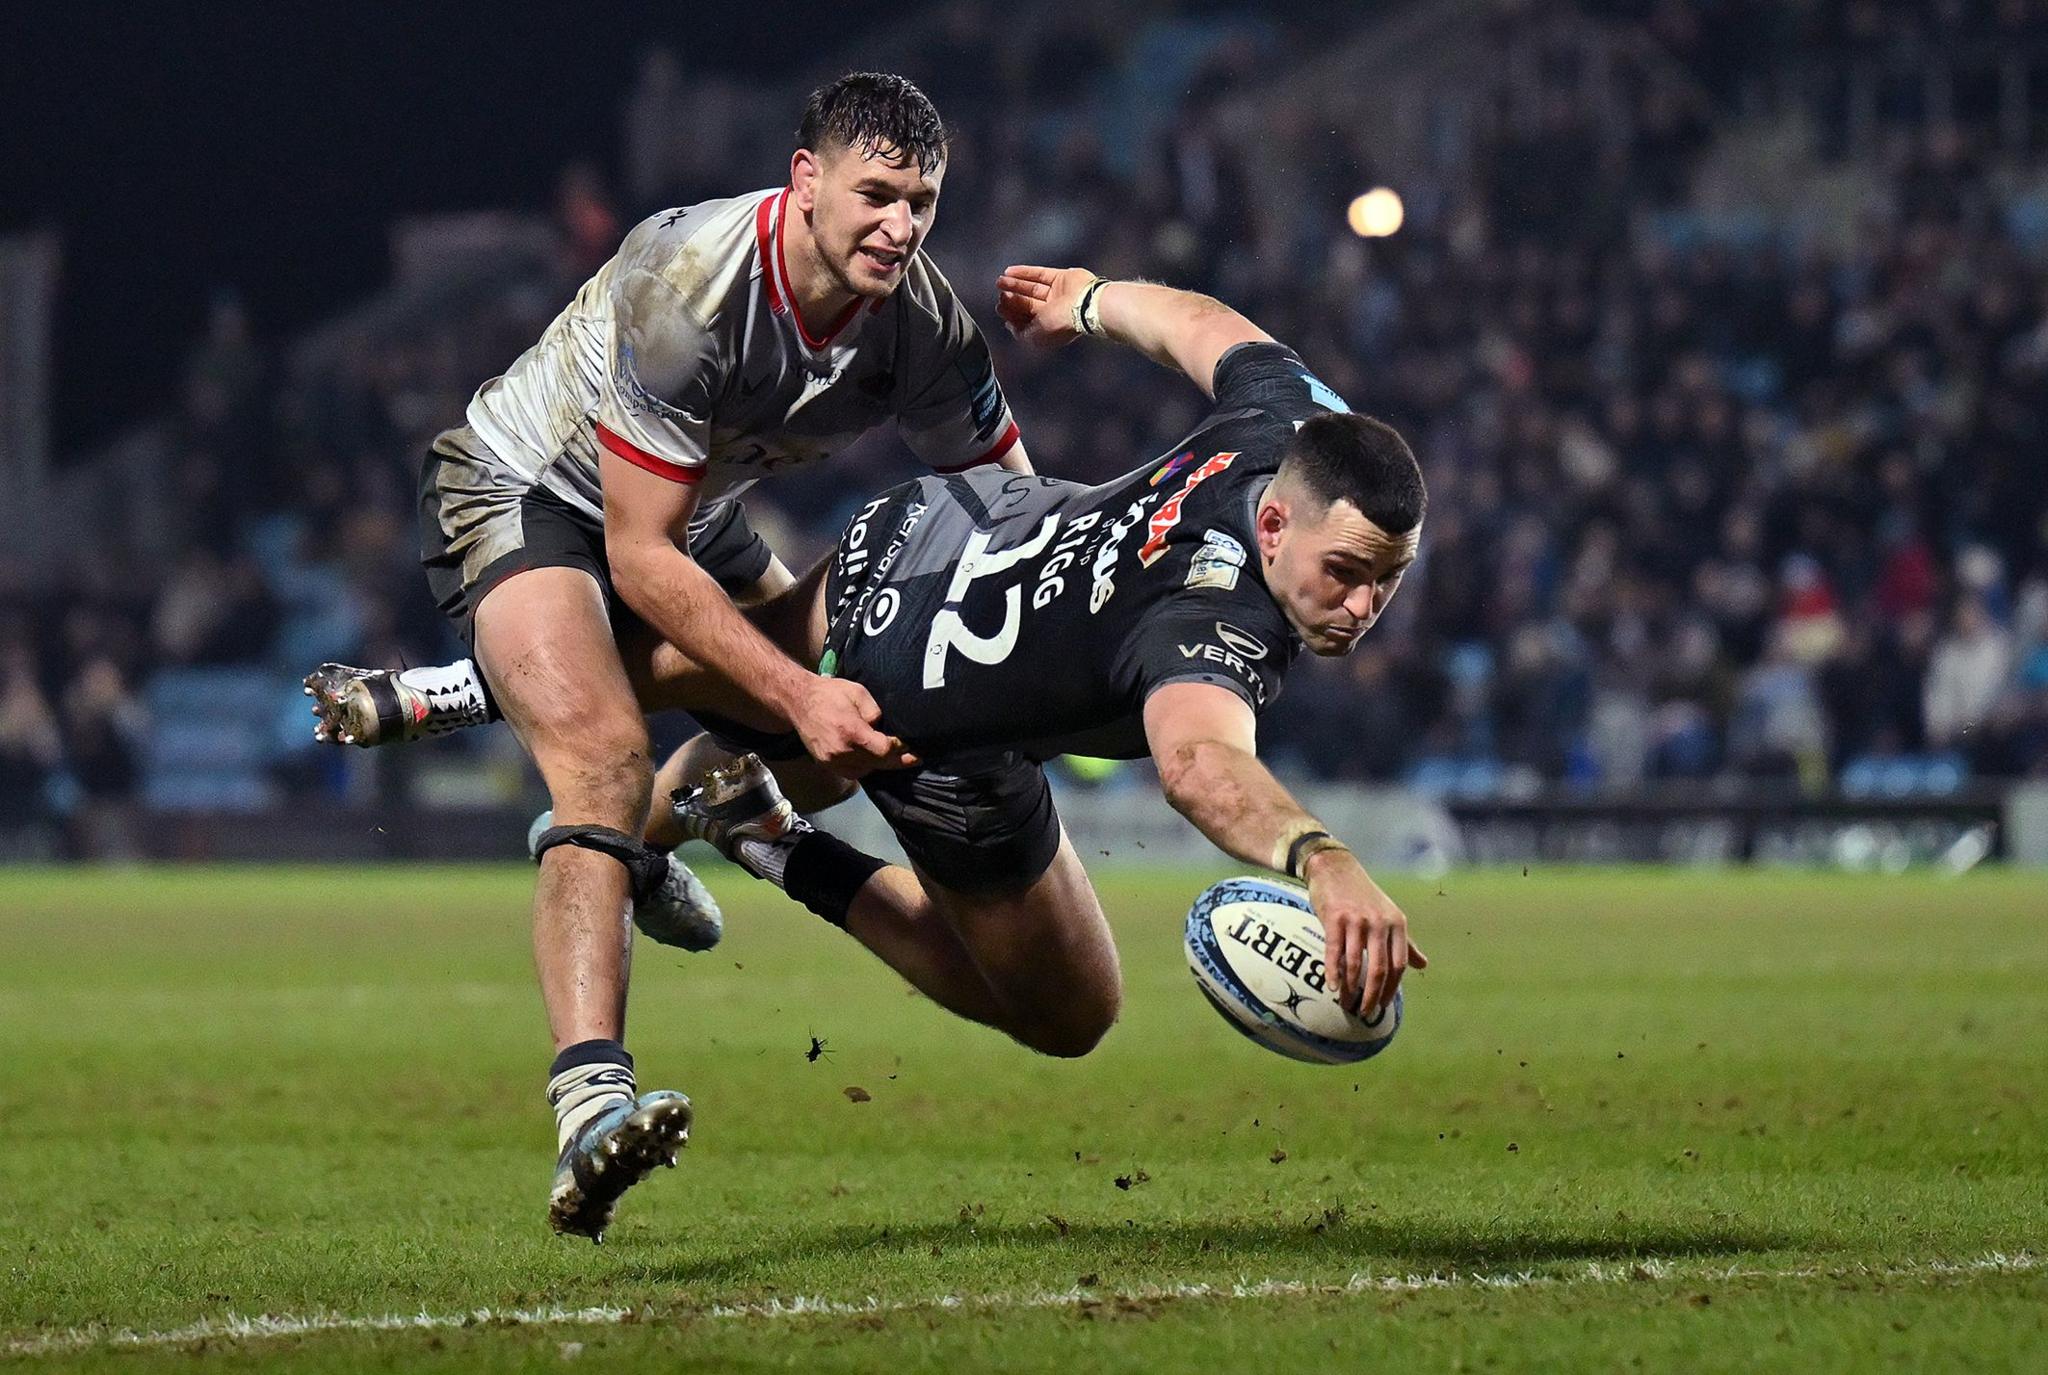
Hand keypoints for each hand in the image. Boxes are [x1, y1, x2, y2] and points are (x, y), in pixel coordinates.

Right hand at [791, 676, 918, 778]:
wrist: (799, 702)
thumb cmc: (830, 694)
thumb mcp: (858, 693)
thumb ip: (875, 712)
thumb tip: (884, 729)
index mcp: (851, 732)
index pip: (884, 750)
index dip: (900, 749)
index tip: (910, 747)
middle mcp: (842, 751)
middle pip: (878, 763)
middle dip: (897, 761)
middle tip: (914, 759)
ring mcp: (832, 761)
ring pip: (866, 771)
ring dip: (880, 765)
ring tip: (894, 758)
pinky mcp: (826, 765)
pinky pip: (852, 773)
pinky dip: (864, 768)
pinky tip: (872, 760)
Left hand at [996, 264, 1098, 348]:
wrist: (1084, 305)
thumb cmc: (1060, 324)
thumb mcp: (1035, 337)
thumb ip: (1021, 333)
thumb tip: (1009, 326)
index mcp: (1048, 327)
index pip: (1025, 319)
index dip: (1011, 313)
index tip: (999, 308)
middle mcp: (1053, 311)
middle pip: (1027, 303)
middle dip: (1012, 298)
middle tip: (1000, 293)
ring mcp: (1057, 293)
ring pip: (1031, 288)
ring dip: (1014, 284)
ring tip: (1000, 280)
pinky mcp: (1061, 278)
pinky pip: (1039, 274)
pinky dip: (1024, 272)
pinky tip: (1009, 271)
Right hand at [1303, 848, 1426, 1018]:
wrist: (1335, 868)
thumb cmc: (1363, 895)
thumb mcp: (1389, 916)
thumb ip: (1405, 942)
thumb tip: (1424, 965)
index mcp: (1397, 923)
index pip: (1399, 964)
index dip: (1391, 989)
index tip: (1382, 1006)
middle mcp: (1379, 923)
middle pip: (1379, 969)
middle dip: (1371, 995)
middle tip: (1365, 1013)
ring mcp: (1357, 920)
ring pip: (1356, 963)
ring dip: (1351, 988)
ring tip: (1346, 1004)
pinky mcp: (1335, 918)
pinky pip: (1335, 952)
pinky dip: (1334, 972)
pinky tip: (1332, 986)